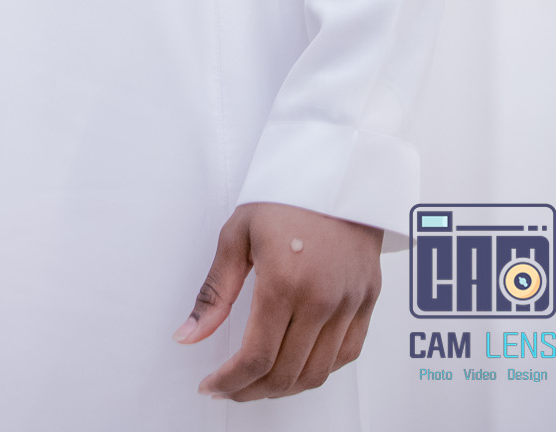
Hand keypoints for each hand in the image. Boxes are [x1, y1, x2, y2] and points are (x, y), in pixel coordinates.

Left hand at [174, 202, 381, 399]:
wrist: (335, 165)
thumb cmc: (284, 193)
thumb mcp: (237, 234)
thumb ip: (214, 292)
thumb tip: (187, 336)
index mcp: (285, 281)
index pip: (256, 357)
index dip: (230, 382)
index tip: (212, 385)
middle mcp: (322, 298)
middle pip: (286, 373)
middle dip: (251, 390)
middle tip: (230, 387)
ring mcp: (350, 301)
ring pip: (317, 372)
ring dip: (284, 387)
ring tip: (258, 381)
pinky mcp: (368, 298)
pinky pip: (347, 354)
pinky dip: (319, 370)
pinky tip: (296, 363)